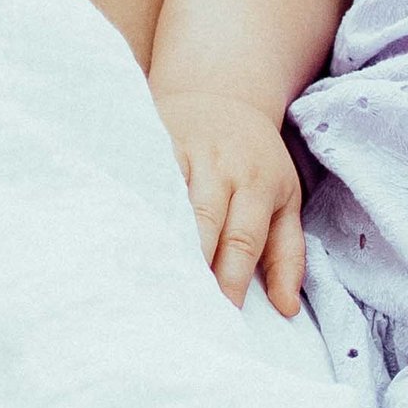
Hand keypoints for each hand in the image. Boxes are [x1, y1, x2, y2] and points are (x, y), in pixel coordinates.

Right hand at [155, 88, 307, 313]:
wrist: (220, 93)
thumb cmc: (256, 161)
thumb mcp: (285, 200)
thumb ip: (288, 255)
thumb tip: (287, 309)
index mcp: (257, 183)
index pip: (243, 239)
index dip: (232, 279)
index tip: (222, 314)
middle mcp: (221, 166)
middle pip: (204, 221)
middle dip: (195, 263)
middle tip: (183, 304)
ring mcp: (183, 151)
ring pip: (169, 200)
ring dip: (159, 236)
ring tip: (147, 276)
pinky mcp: (152, 140)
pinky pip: (141, 176)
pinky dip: (133, 203)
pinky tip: (119, 233)